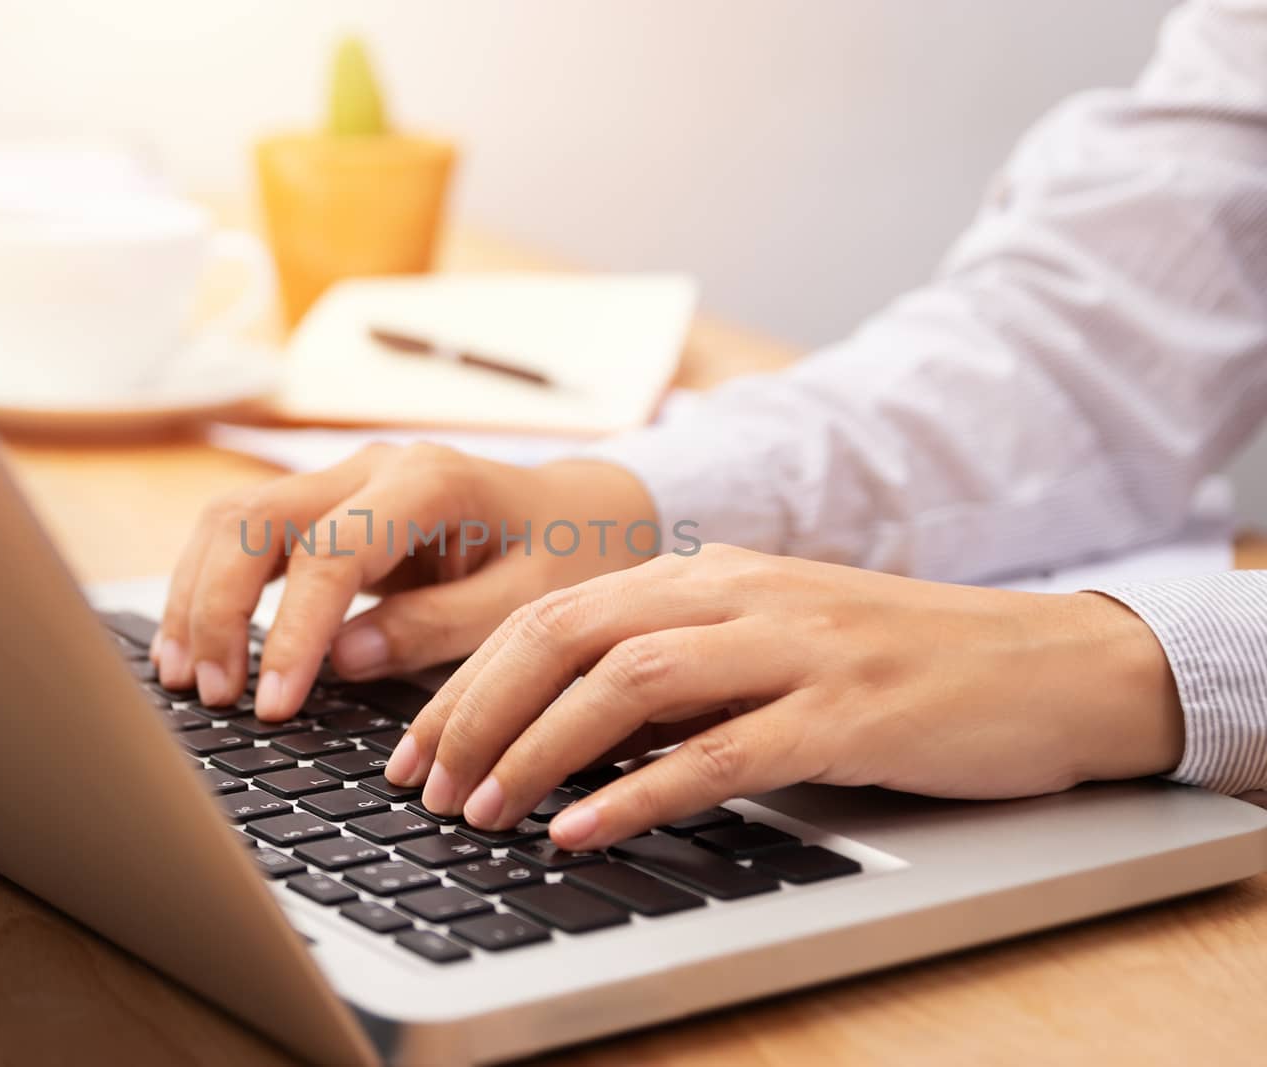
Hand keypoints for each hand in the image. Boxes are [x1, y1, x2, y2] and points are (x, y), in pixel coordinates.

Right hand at [152, 444, 659, 718]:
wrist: (582, 511)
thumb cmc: (567, 557)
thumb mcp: (529, 605)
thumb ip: (439, 628)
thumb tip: (344, 658)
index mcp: (432, 483)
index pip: (330, 551)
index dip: (292, 630)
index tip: (275, 705)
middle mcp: (374, 467)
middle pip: (254, 518)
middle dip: (217, 608)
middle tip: (216, 697)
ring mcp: (344, 479)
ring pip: (232, 519)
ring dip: (197, 595)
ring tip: (188, 678)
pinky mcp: (327, 508)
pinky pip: (246, 534)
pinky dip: (210, 586)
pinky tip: (197, 645)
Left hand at [385, 545, 1183, 850]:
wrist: (1046, 662)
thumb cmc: (895, 661)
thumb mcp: (767, 642)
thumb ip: (673, 670)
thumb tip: (562, 730)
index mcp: (709, 574)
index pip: (553, 610)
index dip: (467, 679)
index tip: (416, 748)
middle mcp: (739, 594)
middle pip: (566, 631)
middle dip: (475, 711)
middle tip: (426, 786)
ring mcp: (794, 647)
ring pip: (626, 684)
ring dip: (536, 750)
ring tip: (483, 812)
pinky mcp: (846, 713)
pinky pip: (720, 753)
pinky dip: (638, 796)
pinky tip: (582, 833)